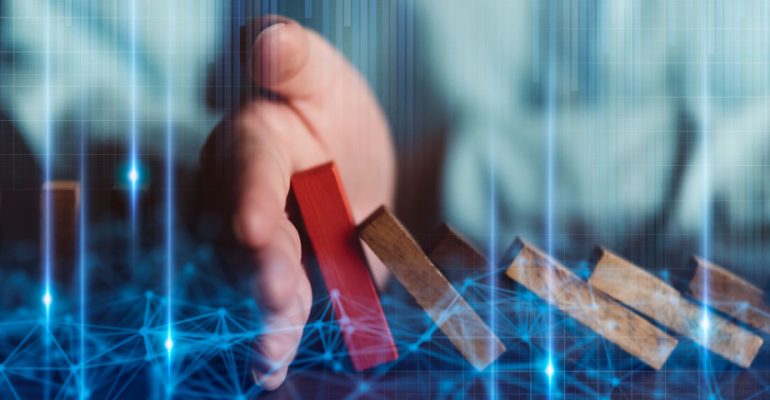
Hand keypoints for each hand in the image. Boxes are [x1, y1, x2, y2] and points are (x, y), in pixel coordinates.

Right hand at [200, 15, 394, 389]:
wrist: (345, 159)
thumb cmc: (325, 107)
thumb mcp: (318, 74)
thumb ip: (291, 59)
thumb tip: (265, 45)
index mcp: (250, 146)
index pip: (247, 170)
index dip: (248, 197)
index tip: (253, 226)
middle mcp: (241, 202)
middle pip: (243, 242)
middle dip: (258, 272)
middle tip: (277, 297)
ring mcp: (259, 250)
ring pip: (256, 286)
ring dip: (265, 320)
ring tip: (270, 352)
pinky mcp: (284, 282)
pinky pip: (277, 314)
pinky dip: (275, 340)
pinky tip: (269, 368)